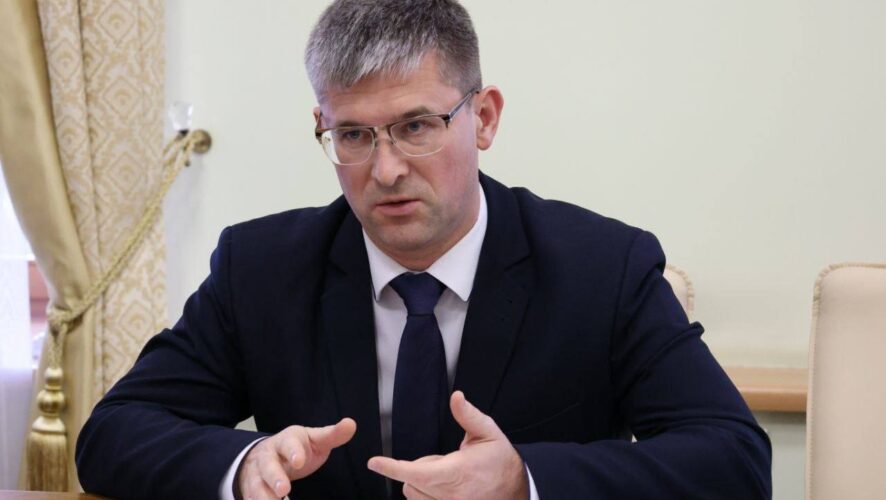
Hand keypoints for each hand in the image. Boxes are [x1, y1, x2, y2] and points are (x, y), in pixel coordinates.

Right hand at [237, 418, 355, 499]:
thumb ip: (333, 435)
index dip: (293, 452)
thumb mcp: (315, 440)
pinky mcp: (251, 487)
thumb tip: (351, 424)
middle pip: (268, 465)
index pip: (288, 443)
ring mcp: (257, 472)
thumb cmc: (298, 448)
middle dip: (274, 477)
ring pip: (256, 483)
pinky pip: (250, 496)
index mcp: (287, 440)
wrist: (269, 454)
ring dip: (262, 495)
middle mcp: (268, 455)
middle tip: (284, 489)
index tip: (299, 461)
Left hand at [367, 391, 528, 499]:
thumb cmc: (500, 460)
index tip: (375, 462)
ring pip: (415, 496)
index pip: (416, 472)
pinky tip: (445, 488)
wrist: (517, 488)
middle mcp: (451, 496)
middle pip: (410, 483)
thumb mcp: (488, 433)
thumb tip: (456, 397)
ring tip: (447, 475)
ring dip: (421, 484)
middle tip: (443, 461)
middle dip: (417, 469)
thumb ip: (469, 415)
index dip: (392, 467)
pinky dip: (426, 495)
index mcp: (457, 473)